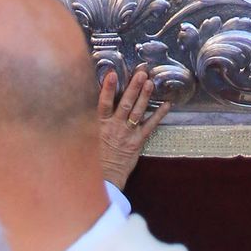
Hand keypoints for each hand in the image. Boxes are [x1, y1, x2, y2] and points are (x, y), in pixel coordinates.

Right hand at [98, 67, 167, 187]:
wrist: (106, 177)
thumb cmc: (95, 157)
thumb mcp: (87, 137)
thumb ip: (89, 121)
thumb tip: (84, 104)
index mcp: (100, 125)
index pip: (104, 104)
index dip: (108, 89)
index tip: (112, 74)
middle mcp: (115, 127)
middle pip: (125, 104)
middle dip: (133, 87)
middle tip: (141, 73)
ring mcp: (128, 134)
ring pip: (138, 112)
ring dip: (144, 96)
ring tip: (150, 82)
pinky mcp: (138, 142)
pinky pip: (150, 126)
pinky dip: (159, 115)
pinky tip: (166, 104)